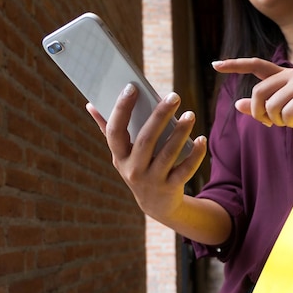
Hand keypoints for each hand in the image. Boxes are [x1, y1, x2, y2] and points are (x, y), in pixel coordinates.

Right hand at [86, 83, 206, 222]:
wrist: (156, 205)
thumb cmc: (138, 169)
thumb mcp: (121, 155)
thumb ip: (109, 130)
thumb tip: (91, 104)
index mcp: (119, 156)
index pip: (115, 131)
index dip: (121, 109)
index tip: (132, 87)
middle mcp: (133, 169)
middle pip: (146, 139)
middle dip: (160, 116)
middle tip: (174, 96)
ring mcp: (152, 180)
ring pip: (167, 154)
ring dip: (180, 132)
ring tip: (191, 114)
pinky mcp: (171, 187)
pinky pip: (185, 170)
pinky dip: (195, 155)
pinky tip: (201, 139)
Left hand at [212, 58, 292, 135]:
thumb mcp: (283, 114)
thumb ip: (261, 108)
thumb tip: (237, 104)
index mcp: (284, 76)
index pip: (256, 65)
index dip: (235, 65)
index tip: (215, 65)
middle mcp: (292, 74)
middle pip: (258, 92)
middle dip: (258, 112)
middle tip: (268, 122)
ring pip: (272, 105)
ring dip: (276, 120)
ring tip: (288, 122)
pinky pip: (287, 112)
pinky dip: (289, 122)